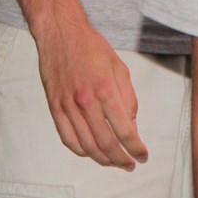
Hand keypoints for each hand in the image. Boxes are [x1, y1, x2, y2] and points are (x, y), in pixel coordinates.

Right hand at [33, 15, 148, 169]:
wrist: (61, 32)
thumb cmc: (92, 47)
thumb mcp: (119, 67)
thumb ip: (128, 98)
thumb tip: (131, 125)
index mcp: (106, 89)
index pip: (124, 130)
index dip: (136, 148)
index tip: (143, 156)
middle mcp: (86, 101)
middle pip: (106, 143)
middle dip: (121, 159)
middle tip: (130, 164)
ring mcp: (68, 106)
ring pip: (86, 146)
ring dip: (102, 160)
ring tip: (114, 162)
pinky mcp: (54, 107)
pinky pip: (67, 138)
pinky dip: (80, 151)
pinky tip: (91, 153)